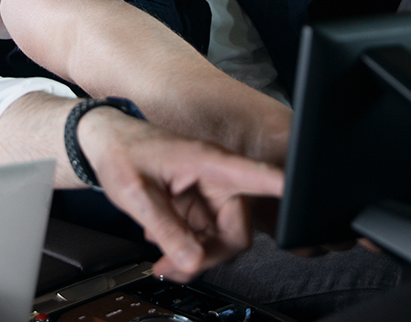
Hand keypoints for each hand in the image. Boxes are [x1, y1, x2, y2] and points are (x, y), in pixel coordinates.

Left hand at [77, 109, 283, 281]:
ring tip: (163, 260)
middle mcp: (219, 179)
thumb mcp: (136, 194)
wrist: (105, 144)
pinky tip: (163, 242)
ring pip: (223, 241)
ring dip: (196, 258)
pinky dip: (187, 250)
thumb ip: (166, 228)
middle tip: (177, 266)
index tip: (305, 206)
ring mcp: (211, 195)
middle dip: (211, 256)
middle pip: (238, 231)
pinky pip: (206, 240)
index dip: (288, 192)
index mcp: (211, 162)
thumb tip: (191, 262)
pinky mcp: (201, 208)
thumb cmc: (122, 152)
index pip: (261, 177)